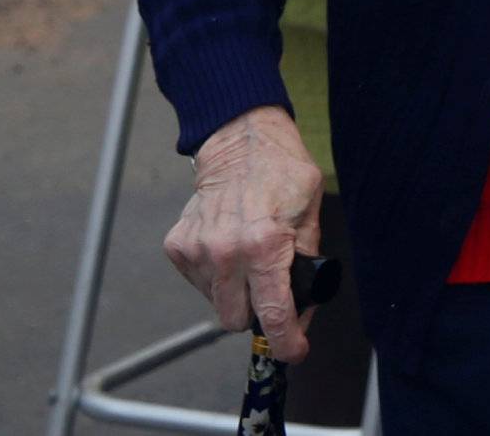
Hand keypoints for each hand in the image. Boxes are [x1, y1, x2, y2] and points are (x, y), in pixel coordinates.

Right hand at [163, 105, 323, 362]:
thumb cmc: (280, 169)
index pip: (274, 314)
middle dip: (256, 313)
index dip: (287, 342)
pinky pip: (198, 283)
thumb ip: (309, 259)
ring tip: (248, 259)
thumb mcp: (310, 209)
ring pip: (216, 304)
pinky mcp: (179, 246)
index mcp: (264, 245)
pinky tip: (227, 246)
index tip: (293, 351)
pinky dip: (214, 275)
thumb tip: (305, 306)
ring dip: (234, 293)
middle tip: (269, 291)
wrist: (240, 138)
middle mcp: (227, 253)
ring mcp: (198, 250)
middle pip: (237, 320)